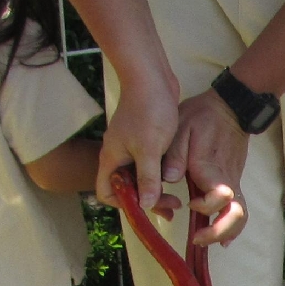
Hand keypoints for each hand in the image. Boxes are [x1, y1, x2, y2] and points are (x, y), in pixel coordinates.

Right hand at [99, 66, 181, 220]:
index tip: (146, 208)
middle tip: (172, 208)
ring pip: (139, 178)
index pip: (107, 192)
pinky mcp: (144, 139)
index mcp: (112, 158)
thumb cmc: (148, 110)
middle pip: (127, 188)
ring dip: (155, 190)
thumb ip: (147, 179)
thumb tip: (144, 206)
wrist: (152, 77)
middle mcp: (118, 155)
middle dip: (146, 201)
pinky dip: (160, 175)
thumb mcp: (149, 149)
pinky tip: (176, 179)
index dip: (123, 204)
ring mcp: (130, 147)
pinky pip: (149, 165)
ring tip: (177, 200)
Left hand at [170, 90, 249, 246]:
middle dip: (220, 231)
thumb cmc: (202, 116)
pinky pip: (238, 210)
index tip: (190, 204)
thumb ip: (174, 154)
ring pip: (240, 216)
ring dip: (227, 233)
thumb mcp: (181, 128)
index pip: (219, 197)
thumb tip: (168, 179)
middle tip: (199, 239)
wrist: (230, 108)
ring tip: (209, 243)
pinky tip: (222, 238)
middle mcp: (227, 180)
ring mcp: (234, 182)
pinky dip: (232, 227)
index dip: (206, 206)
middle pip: (236, 215)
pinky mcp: (234, 183)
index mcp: (211, 168)